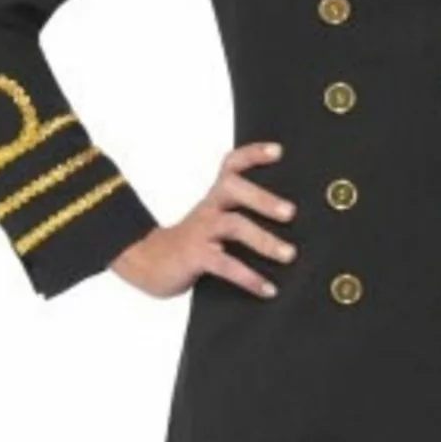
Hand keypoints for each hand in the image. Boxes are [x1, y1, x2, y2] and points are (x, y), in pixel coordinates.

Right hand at [110, 140, 296, 298]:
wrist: (147, 263)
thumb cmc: (191, 243)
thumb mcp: (212, 223)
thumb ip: (241, 218)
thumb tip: (293, 229)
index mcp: (215, 198)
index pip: (231, 166)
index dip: (252, 154)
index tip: (278, 151)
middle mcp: (208, 208)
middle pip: (233, 188)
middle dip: (263, 199)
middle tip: (290, 213)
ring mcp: (200, 232)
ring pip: (233, 225)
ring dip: (264, 240)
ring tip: (289, 254)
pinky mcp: (195, 256)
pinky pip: (226, 265)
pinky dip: (250, 278)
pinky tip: (268, 289)